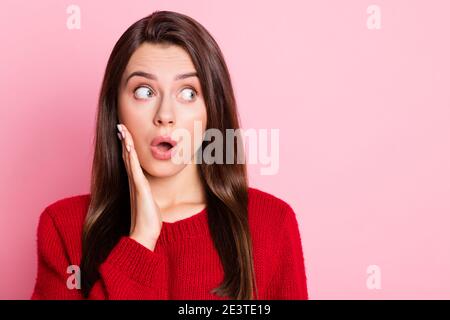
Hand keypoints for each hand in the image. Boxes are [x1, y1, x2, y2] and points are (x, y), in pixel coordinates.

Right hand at [117, 124, 161, 250]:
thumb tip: (150, 192)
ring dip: (125, 143)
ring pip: (128, 159)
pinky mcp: (140, 188)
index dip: (127, 146)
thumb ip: (148, 194)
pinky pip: (134, 169)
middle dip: (124, 140)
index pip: (129, 161)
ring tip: (122, 129)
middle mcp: (132, 182)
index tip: (125, 134)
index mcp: (135, 183)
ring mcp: (135, 184)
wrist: (144, 234)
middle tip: (120, 126)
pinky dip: (130, 156)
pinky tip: (129, 146)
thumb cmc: (148, 220)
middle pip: (126, 156)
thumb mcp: (149, 202)